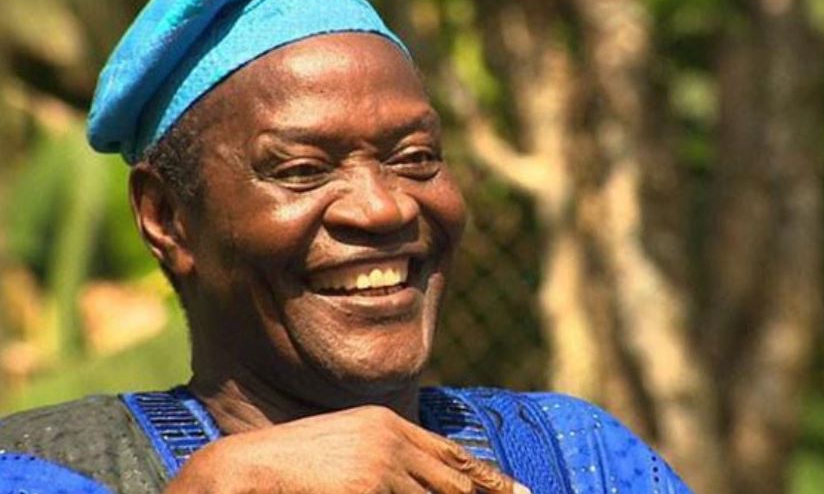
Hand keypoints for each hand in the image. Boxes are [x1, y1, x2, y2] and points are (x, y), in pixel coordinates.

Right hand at [163, 405, 528, 493]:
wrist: (239, 473)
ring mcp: (379, 465)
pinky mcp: (365, 487)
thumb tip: (411, 479)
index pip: (451, 453)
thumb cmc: (288, 467)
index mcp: (385, 426)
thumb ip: (381, 460)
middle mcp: (389, 440)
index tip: (520, 493)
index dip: (488, 477)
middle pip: (455, 478)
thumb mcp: (344, 451)